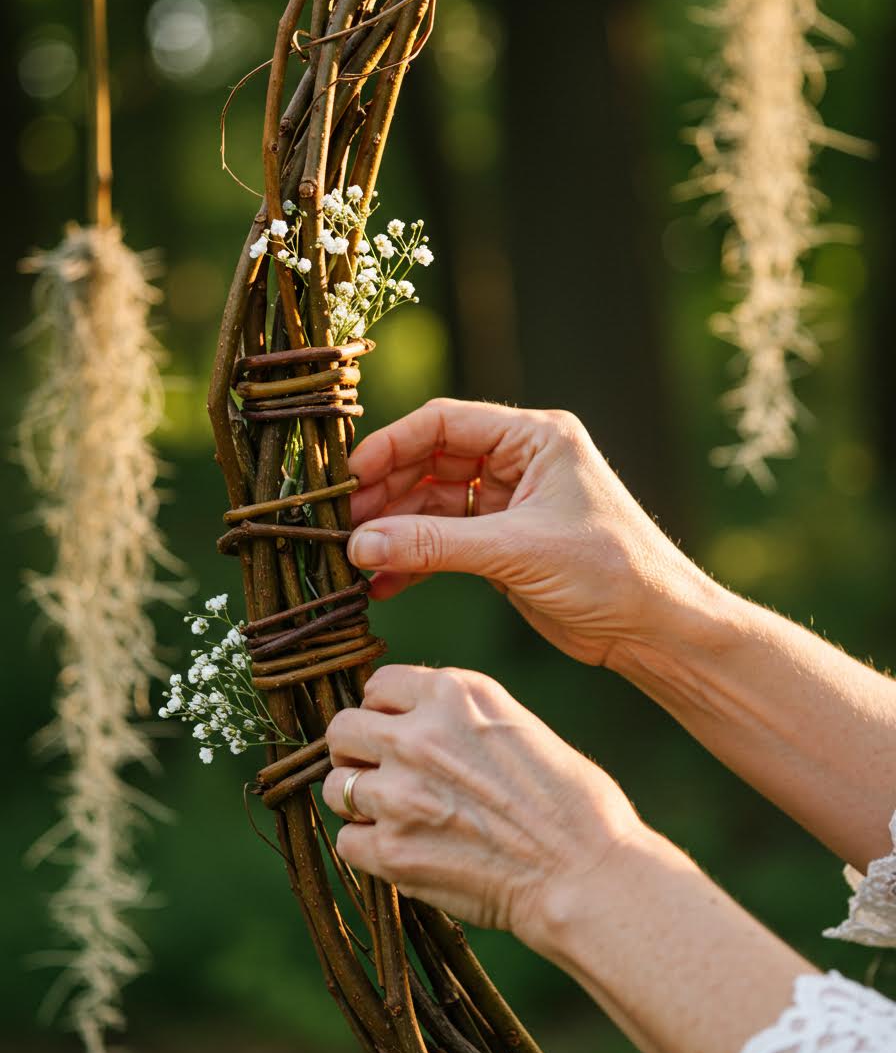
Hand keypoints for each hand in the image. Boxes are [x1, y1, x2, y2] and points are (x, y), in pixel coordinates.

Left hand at [321, 663, 643, 949]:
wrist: (586, 872)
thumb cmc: (568, 802)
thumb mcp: (513, 725)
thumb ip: (455, 716)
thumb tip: (406, 722)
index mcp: (454, 693)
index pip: (377, 686)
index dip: (386, 713)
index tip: (400, 734)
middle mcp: (418, 734)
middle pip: (342, 731)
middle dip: (359, 754)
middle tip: (387, 778)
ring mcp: (400, 792)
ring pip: (337, 788)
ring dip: (361, 803)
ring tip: (400, 819)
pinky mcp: (392, 850)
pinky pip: (347, 841)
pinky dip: (369, 849)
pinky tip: (406, 852)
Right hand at [348, 398, 701, 665]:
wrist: (654, 629)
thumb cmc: (610, 571)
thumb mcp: (517, 551)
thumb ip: (435, 544)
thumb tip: (360, 542)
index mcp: (535, 438)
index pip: (445, 423)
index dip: (392, 445)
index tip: (351, 477)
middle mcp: (519, 462)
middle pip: (432, 463)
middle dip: (387, 494)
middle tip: (344, 524)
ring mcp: (509, 505)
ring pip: (433, 507)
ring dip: (395, 532)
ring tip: (354, 559)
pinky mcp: (503, 546)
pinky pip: (445, 543)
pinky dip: (414, 561)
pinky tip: (382, 584)